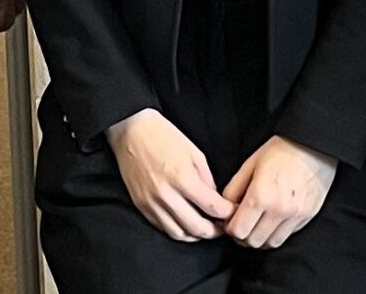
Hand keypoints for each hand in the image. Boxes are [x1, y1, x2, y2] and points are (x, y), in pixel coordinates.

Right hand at [106, 108, 234, 240]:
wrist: (131, 131)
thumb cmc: (164, 137)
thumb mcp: (194, 154)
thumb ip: (207, 181)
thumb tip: (215, 202)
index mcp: (182, 177)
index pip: (212, 207)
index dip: (228, 214)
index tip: (234, 212)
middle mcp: (166, 195)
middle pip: (197, 228)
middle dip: (215, 231)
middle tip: (224, 227)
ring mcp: (151, 203)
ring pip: (179, 234)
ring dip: (196, 235)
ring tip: (206, 228)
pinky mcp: (141, 206)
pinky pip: (163, 228)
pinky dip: (178, 231)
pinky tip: (186, 225)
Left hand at [220, 135, 338, 248]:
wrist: (313, 145)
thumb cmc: (281, 151)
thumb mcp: (250, 164)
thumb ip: (233, 189)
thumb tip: (226, 209)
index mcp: (260, 195)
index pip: (238, 230)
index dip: (230, 228)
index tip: (230, 220)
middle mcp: (279, 210)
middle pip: (253, 242)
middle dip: (244, 235)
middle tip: (242, 223)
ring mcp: (295, 215)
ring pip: (271, 243)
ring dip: (261, 237)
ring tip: (257, 224)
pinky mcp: (307, 216)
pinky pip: (287, 235)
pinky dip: (276, 233)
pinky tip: (273, 220)